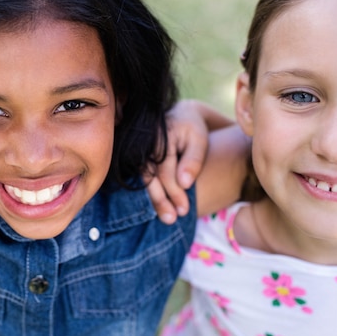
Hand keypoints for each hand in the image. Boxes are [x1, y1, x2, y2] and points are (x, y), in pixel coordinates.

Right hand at [147, 100, 232, 223]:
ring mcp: (138, 152)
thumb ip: (193, 160)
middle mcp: (143, 145)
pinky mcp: (138, 159)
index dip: (174, 192)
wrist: (180, 115)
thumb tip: (184, 184)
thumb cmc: (192, 129)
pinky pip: (143, 179)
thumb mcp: (199, 140)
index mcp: (159, 137)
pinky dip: (152, 194)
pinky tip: (160, 208)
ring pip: (143, 180)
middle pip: (149, 177)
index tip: (185, 210)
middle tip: (173, 220)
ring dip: (155, 201)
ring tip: (168, 218)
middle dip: (161, 200)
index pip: (164, 171)